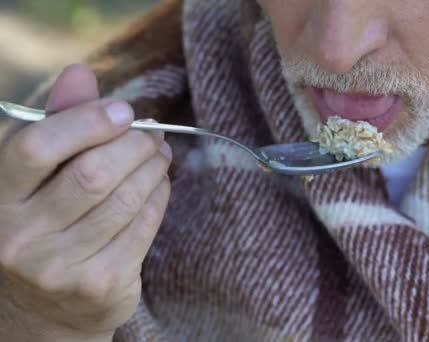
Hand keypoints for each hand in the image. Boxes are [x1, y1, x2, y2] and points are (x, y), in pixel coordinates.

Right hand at [0, 65, 171, 339]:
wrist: (43, 310)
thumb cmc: (43, 223)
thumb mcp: (36, 176)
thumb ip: (57, 123)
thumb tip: (80, 72)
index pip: (36, 148)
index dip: (87, 121)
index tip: (124, 111)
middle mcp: (19, 238)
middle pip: (92, 174)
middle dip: (133, 145)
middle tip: (152, 134)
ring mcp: (58, 268)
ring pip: (125, 201)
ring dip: (153, 169)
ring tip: (160, 155)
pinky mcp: (99, 285)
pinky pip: (144, 228)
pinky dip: (160, 198)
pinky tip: (161, 184)